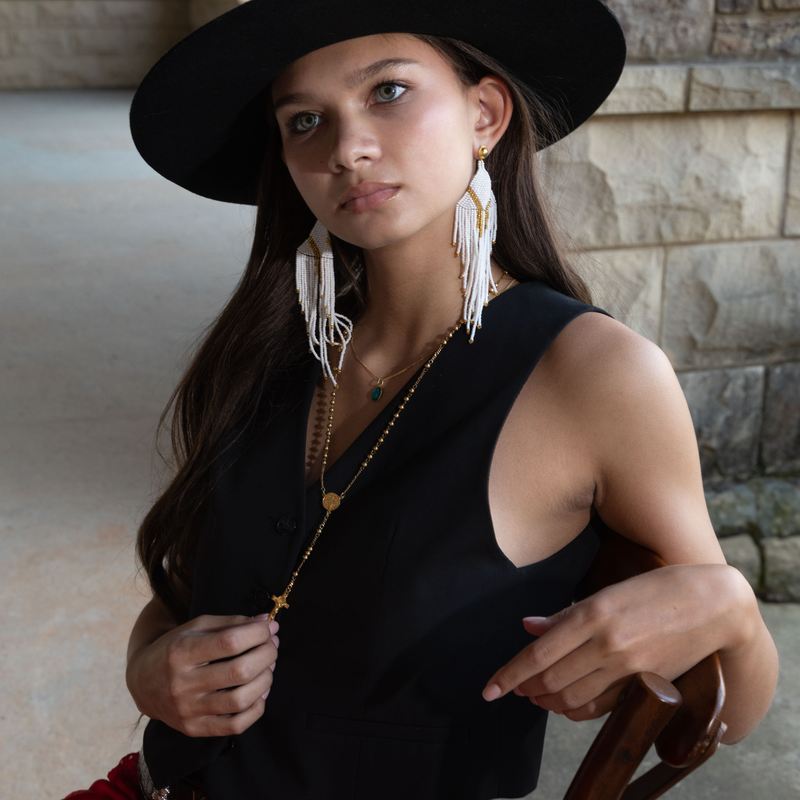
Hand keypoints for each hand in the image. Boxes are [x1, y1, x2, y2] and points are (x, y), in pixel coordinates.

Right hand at [126, 613, 279, 736]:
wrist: (143, 682)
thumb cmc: (175, 647)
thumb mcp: (197, 627)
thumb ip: (231, 623)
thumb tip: (266, 621)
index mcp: (181, 652)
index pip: (230, 642)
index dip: (258, 633)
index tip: (270, 626)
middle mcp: (182, 684)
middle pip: (238, 672)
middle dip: (266, 655)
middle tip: (273, 645)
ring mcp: (187, 710)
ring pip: (240, 700)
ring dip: (265, 680)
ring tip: (268, 667)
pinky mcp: (194, 729)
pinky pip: (234, 726)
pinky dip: (256, 709)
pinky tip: (259, 692)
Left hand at [481, 564, 747, 721]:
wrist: (715, 605)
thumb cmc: (658, 588)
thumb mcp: (608, 592)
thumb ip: (566, 614)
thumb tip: (528, 627)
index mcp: (593, 614)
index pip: (539, 654)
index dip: (509, 674)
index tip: (489, 689)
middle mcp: (607, 644)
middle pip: (551, 680)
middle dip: (525, 688)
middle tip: (512, 689)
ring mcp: (628, 668)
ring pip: (573, 697)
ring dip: (548, 701)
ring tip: (535, 696)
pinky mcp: (645, 684)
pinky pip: (602, 707)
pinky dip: (577, 710)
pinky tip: (565, 705)